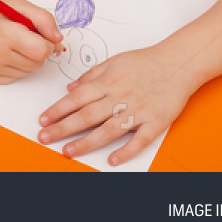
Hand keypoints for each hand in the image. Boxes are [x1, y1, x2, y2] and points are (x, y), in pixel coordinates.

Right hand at [0, 0, 61, 82]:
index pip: (42, 51)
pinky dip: (15, 66)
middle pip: (37, 64)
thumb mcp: (21, 5)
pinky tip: (4, 51)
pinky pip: (15, 77)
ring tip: (12, 43)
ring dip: (26, 59)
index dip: (46, 42)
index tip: (37, 33)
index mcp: (4, 33)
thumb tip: (57, 40)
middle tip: (23, 36)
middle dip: (36, 51)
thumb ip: (44, 20)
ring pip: (27, 72)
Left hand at [38, 44, 195, 165]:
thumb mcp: (114, 61)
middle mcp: (119, 97)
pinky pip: (139, 139)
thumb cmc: (146, 62)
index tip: (43, 120)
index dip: (57, 110)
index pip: (76, 98)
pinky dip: (126, 150)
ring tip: (68, 151)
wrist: (179, 63)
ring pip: (107, 130)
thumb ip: (91, 76)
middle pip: (86, 116)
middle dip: (63, 128)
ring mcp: (137, 111)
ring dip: (86, 142)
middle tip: (44, 137)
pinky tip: (112, 159)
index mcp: (107, 82)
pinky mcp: (155, 122)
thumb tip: (70, 88)